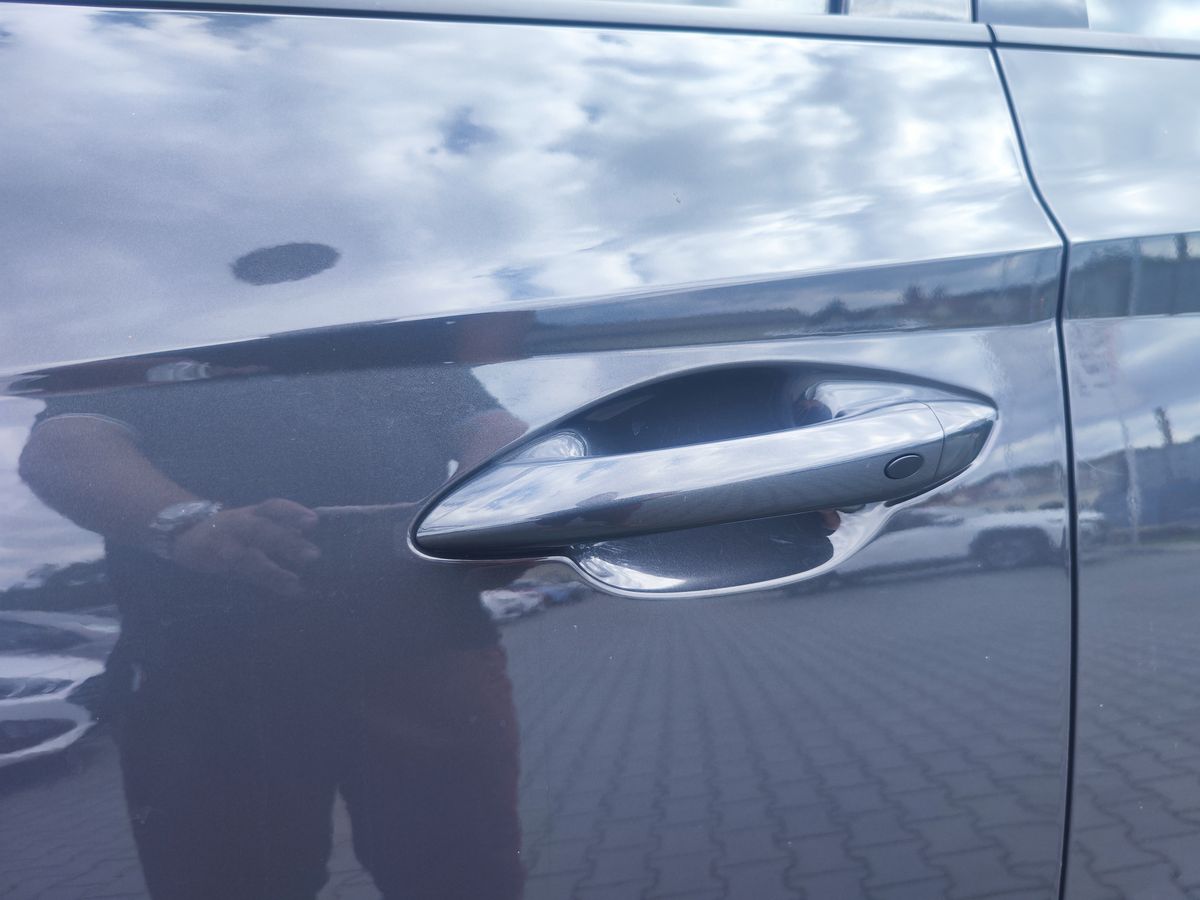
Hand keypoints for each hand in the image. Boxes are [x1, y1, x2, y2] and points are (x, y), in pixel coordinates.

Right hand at [170, 499, 319, 596]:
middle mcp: (239, 523)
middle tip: (315, 555)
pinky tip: (288, 591)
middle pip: (263, 530)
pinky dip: (265, 582)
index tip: (314, 521)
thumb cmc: (229, 531)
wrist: (184, 532)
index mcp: (252, 513)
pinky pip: (242, 573)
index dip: (293, 512)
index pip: (273, 507)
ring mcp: (225, 542)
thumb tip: (309, 538)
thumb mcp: (251, 524)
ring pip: (249, 556)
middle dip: (287, 542)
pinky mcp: (215, 560)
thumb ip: (277, 530)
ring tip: (296, 581)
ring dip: (273, 569)